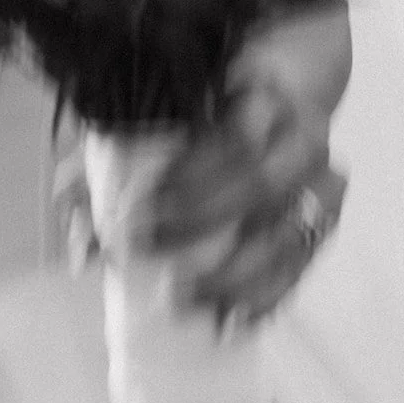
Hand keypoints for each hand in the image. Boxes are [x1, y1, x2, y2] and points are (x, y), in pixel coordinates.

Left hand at [138, 0, 350, 323]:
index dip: (192, 175)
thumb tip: (78, 241)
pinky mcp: (325, 218)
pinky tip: (230, 322)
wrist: (290, 80)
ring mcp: (321, 179)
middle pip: (264, 184)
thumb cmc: (211, 100)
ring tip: (182, 299)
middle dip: (202, 222)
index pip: (237, 133)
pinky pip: (304, 263)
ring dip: (237, 273)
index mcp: (262, 92)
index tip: (142, 205)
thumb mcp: (158, 110)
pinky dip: (269, 297)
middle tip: (146, 247)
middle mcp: (302, 133)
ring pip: (292, 232)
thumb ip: (110, 162)